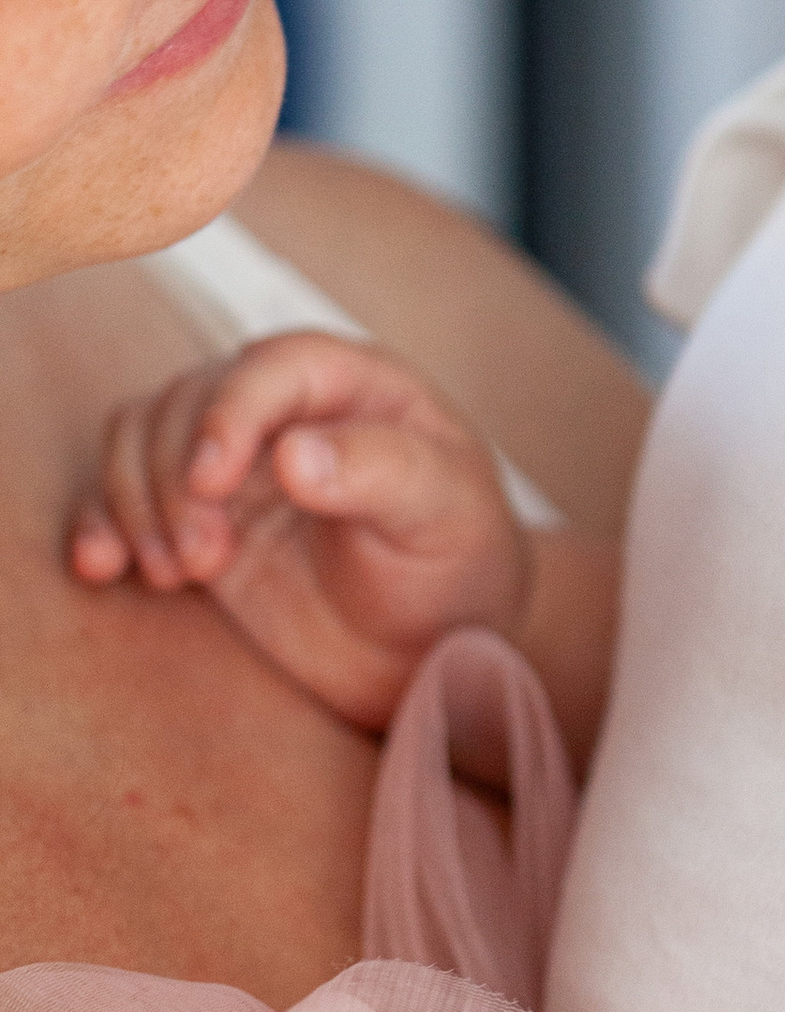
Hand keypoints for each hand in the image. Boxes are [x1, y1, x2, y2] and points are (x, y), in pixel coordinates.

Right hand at [67, 330, 528, 731]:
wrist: (431, 646)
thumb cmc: (456, 562)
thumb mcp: (446, 514)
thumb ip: (382, 472)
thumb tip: (295, 453)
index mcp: (355, 385)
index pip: (275, 365)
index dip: (231, 412)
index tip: (212, 482)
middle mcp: (285, 409)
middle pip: (191, 399)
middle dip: (177, 477)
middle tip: (202, 562)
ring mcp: (234, 464)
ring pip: (143, 436)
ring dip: (136, 501)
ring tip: (176, 575)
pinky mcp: (196, 517)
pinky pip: (121, 495)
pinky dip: (100, 523)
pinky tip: (101, 567)